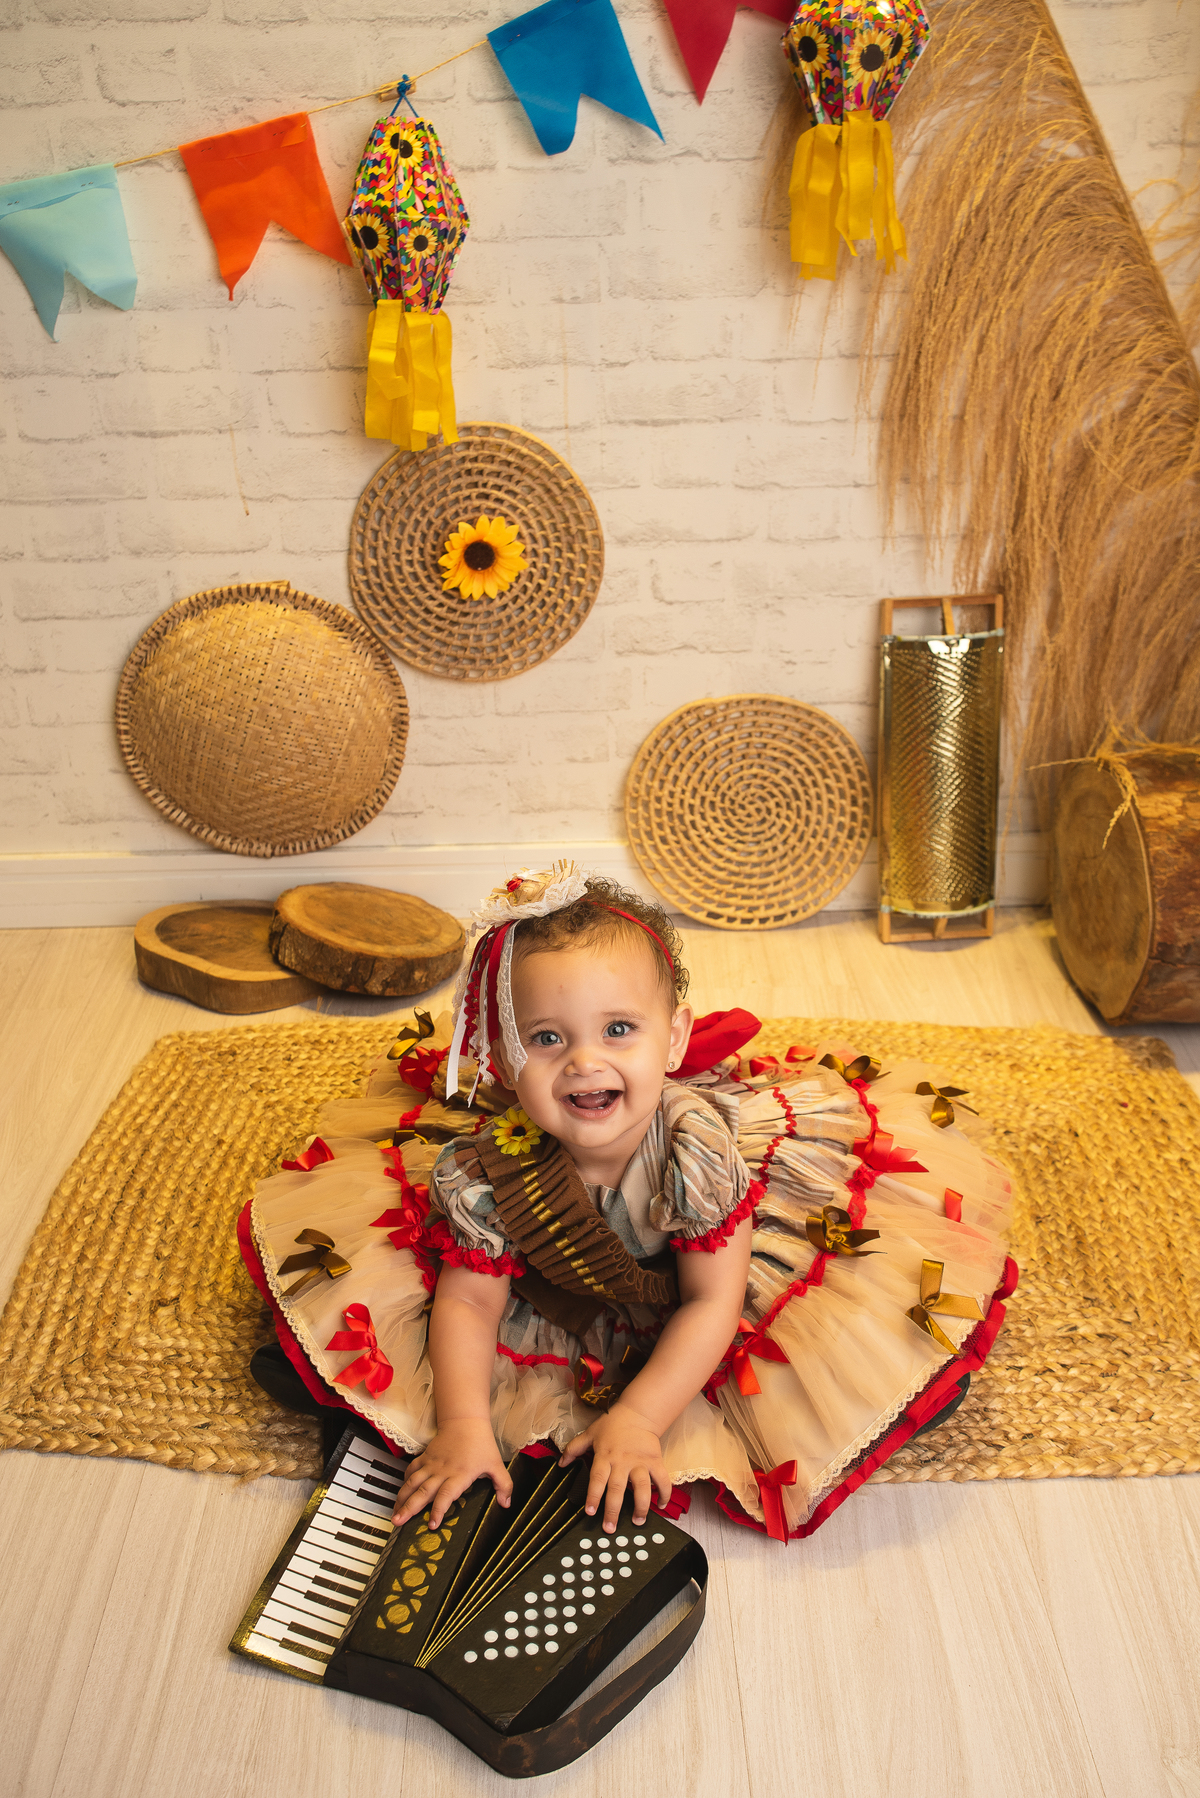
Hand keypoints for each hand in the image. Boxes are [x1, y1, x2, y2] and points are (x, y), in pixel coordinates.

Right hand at [392, 1418, 512, 1528]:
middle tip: (397, 1522)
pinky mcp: (426, 1457)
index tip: (432, 1525)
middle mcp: (442, 1471)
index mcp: (460, 1475)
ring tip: (394, 1513)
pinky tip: (401, 1492)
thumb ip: (504, 1485)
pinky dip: (405, 1481)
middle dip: (409, 1508)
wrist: (465, 1420)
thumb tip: (506, 1505)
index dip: (438, 1511)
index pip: (446, 1496)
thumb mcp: (496, 1465)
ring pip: (413, 1482)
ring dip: (402, 1498)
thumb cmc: (482, 1443)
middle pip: (423, 1492)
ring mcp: (432, 1464)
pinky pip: (412, 1470)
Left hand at [559, 1402, 671, 1531]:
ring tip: (638, 1521)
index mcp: (605, 1456)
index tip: (591, 1512)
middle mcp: (622, 1461)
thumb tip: (560, 1463)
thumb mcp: (590, 1433)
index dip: (593, 1496)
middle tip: (610, 1528)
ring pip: (642, 1487)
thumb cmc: (612, 1424)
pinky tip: (662, 1505)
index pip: (597, 1478)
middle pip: (617, 1489)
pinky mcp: (655, 1461)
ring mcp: (640, 1462)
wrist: (637, 1412)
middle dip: (614, 1510)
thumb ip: (574, 1448)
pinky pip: (662, 1479)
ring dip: (641, 1506)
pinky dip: (664, 1493)